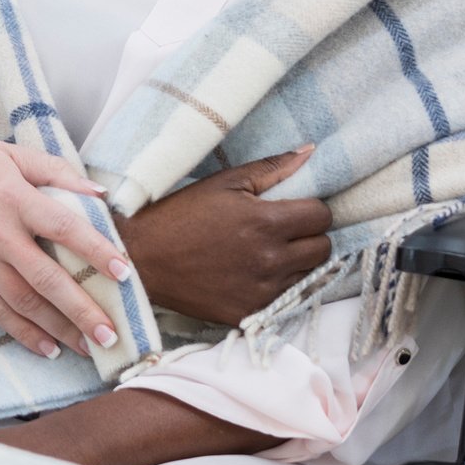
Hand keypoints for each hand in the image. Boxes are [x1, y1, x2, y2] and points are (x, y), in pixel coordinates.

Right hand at [0, 134, 131, 361]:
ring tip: (89, 348)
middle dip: (83, 310)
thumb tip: (98, 193)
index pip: (64, 227)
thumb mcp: (4, 153)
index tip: (124, 273)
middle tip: (112, 334)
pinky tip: (47, 348)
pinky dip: (22, 333)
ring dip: (59, 329)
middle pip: (47, 279)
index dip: (96, 251)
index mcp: (12, 197)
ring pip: (24, 303)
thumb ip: (53, 169)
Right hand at [119, 148, 331, 327]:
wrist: (141, 258)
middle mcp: (270, 259)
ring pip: (309, 276)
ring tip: (268, 253)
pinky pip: (285, 300)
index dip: (311, 210)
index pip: (322, 216)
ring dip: (296, 263)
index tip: (294, 210)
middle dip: (309, 236)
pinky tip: (255, 274)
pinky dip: (277, 287)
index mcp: (266, 222)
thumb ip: (271, 168)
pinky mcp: (250, 313)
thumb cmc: (180, 214)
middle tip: (284, 232)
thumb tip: (311, 151)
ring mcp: (261, 290)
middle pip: (323, 249)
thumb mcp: (223, 182)